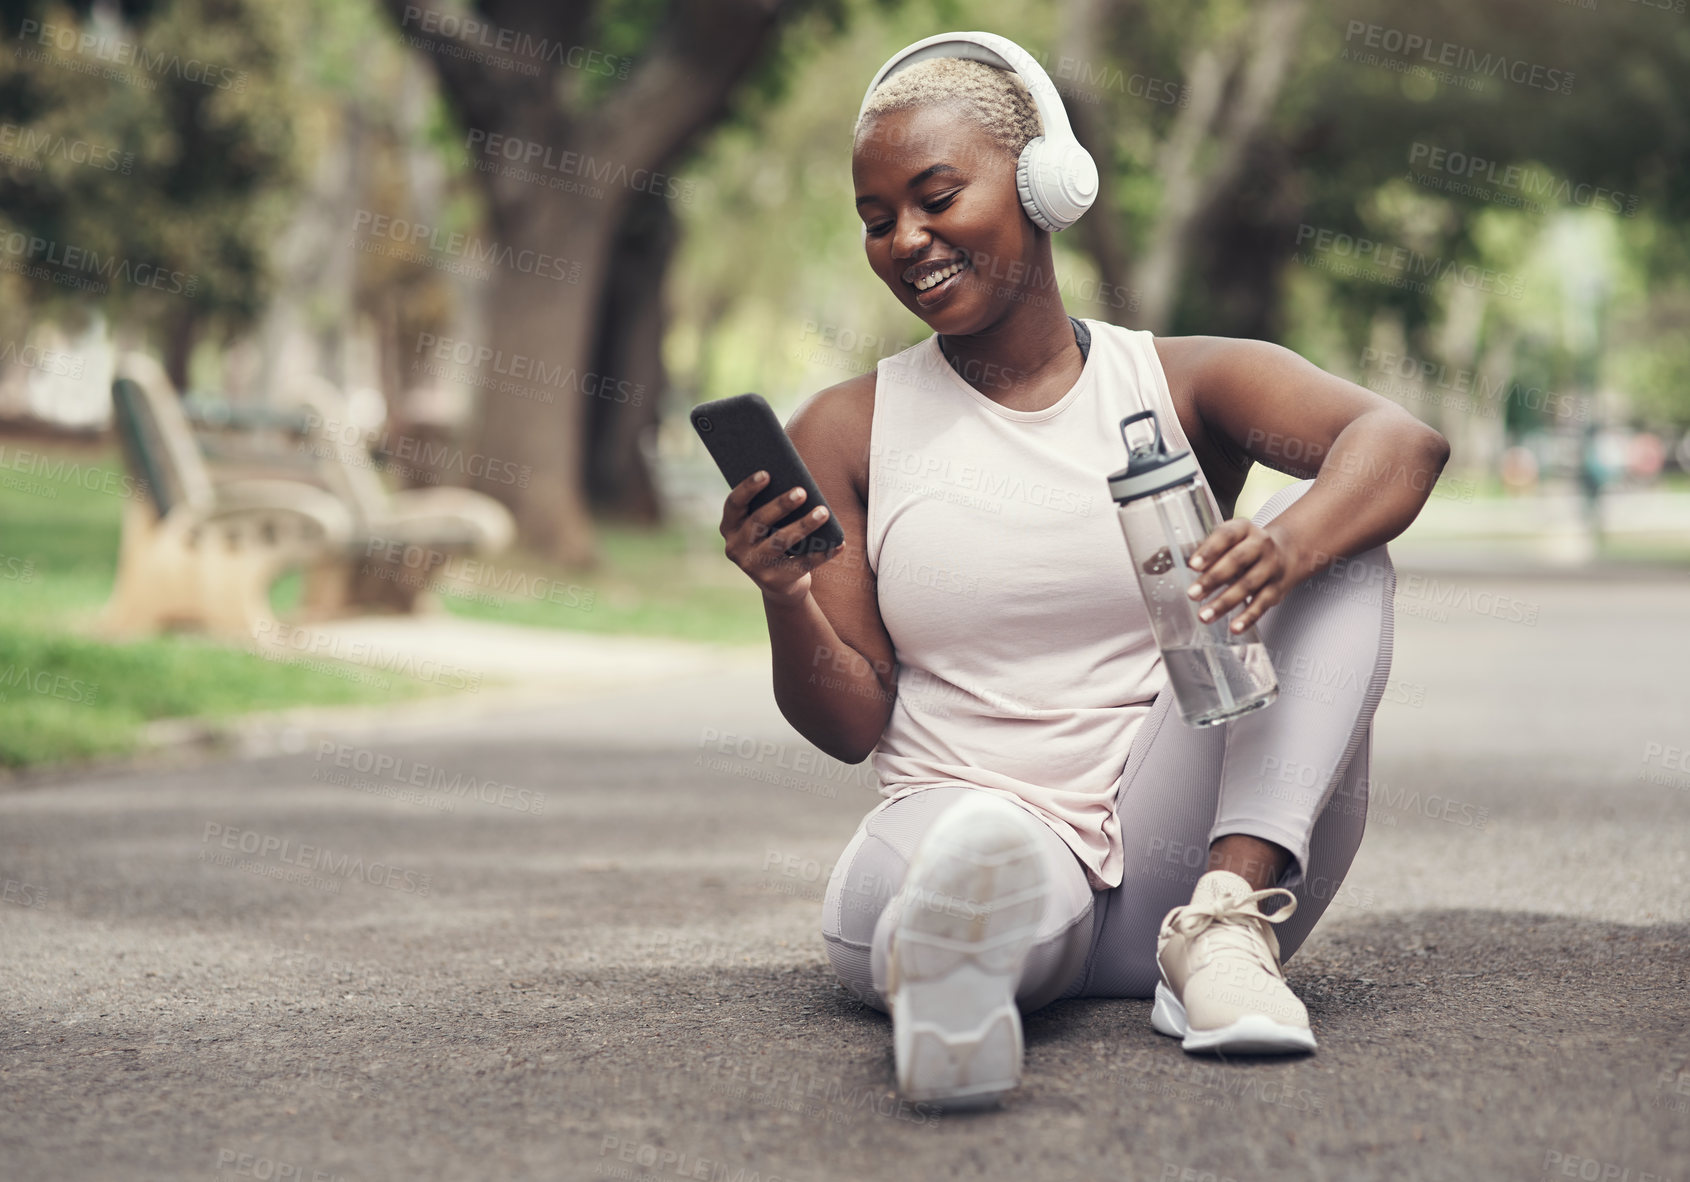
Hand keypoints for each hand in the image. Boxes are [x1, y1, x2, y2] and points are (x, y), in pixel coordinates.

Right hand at [720, 471, 842, 604]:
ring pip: (781, 541)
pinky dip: (823, 553)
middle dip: (781, 505)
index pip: (734, 504)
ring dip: (804, 525)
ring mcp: (754, 566)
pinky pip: (802, 563)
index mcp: (729, 527)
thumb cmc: (773, 539)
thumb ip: (770, 506)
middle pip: (759, 521)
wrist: (779, 583)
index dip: (748, 488)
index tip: (767, 473)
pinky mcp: (775, 580)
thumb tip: (797, 486)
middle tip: (802, 491)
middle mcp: (736, 547)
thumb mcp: (764, 525)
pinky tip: (838, 543)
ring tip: (823, 512)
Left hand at [1185, 519, 1305, 633]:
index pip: (1226, 536)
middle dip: (1213, 578)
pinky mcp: (1277, 589)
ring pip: (1248, 585)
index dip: (1209, 550)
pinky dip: (1248, 617)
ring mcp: (1271, 567)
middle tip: (1192, 594)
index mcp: (1242, 528)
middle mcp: (1260, 545)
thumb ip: (1188, 551)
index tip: (1192, 565)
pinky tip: (1234, 627)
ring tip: (1204, 615)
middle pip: (1237, 561)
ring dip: (1225, 602)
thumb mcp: (1221, 542)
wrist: (1286, 553)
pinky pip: (1262, 604)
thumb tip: (1150, 563)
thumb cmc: (1242, 548)